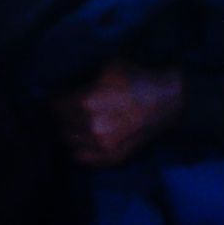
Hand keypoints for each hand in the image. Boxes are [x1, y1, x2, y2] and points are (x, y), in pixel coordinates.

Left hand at [53, 62, 184, 168]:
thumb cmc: (138, 78)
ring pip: (70, 142)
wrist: (167, 100)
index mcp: (87, 101)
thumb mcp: (108, 66)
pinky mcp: (113, 157)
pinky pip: (84, 158)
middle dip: (61, 115)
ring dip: (69, 131)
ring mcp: (103, 145)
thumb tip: (65, 78)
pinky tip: (81, 141)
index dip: (55, 98)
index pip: (56, 105)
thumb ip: (84, 75)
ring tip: (72, 123)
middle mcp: (91, 127)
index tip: (58, 94)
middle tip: (64, 108)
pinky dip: (79, 150)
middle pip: (61, 124)